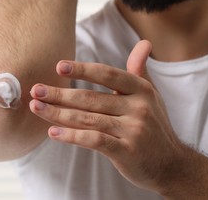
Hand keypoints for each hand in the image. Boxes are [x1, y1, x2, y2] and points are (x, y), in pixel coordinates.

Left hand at [29, 40, 184, 190]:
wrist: (171, 164)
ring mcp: (134, 130)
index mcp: (141, 90)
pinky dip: (71, 136)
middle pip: (91, 98)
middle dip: (60, 94)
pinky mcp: (127, 151)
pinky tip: (53, 133)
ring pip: (88, 118)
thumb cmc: (155, 126)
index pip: (107, 74)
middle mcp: (139, 107)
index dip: (82, 69)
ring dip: (58, 114)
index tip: (58, 66)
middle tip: (36, 90)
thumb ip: (140, 70)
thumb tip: (144, 43)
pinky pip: (94, 140)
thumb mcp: (151, 95)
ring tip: (37, 107)